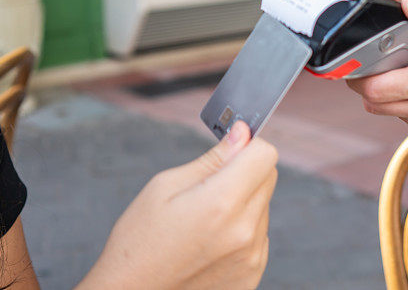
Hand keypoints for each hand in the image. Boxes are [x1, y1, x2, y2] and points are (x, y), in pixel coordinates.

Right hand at [77, 122, 277, 289]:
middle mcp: (245, 231)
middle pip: (268, 177)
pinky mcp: (252, 273)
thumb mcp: (165, 188)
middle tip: (209, 187)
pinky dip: (242, 230)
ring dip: (243, 203)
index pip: (265, 154)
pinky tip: (211, 242)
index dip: (248, 146)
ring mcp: (252, 256)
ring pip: (263, 206)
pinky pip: (259, 235)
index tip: (231, 149)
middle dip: (245, 171)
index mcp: (222, 203)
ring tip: (204, 222)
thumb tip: (242, 133)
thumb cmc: (139, 243)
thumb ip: (212, 160)